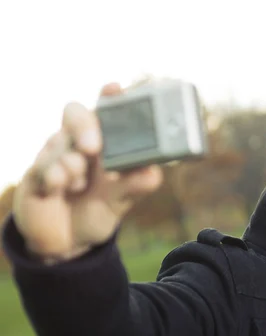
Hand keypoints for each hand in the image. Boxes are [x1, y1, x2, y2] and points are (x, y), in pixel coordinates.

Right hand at [12, 83, 162, 262]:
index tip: (115, 88)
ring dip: (70, 163)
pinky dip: (53, 177)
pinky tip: (58, 188)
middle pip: (76, 114)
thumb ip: (137, 184)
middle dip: (84, 126)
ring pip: (59, 143)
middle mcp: (78, 142)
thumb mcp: (122, 199)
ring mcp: (55, 156)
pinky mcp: (36, 175)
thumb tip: (153, 172)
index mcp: (104, 141)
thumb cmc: (99, 208)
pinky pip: (41, 168)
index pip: (106, 109)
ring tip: (78, 184)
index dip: (110, 96)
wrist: (69, 241)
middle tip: (92, 147)